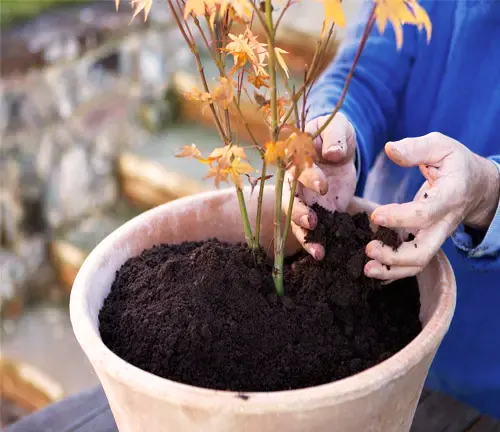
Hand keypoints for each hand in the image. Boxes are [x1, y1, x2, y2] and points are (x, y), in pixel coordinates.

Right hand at [283, 113, 357, 259]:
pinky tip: (326, 255)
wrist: (340, 147)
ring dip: (306, 237)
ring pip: (298, 221)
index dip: (309, 178)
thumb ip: (334, 138)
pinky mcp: (319, 211)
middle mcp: (295, 183)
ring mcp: (305, 199)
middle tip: (311, 222)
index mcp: (295, 159)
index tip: (323, 185)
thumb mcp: (337, 127)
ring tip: (319, 252)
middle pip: (290, 201)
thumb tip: (333, 154)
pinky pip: (315, 230)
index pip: (299, 169)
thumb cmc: (335, 133)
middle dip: (298, 213)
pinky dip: (319, 242)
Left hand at [365, 132, 499, 280]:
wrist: (478, 186)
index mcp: (449, 196)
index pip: (425, 213)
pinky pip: (412, 261)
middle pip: (423, 251)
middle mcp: (444, 222)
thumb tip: (390, 149)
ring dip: (392, 269)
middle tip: (369, 249)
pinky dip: (393, 270)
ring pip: (418, 262)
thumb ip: (416, 148)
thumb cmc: (456, 163)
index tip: (374, 215)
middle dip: (395, 256)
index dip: (399, 218)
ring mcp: (436, 235)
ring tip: (367, 268)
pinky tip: (373, 269)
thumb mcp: (441, 146)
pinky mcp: (426, 240)